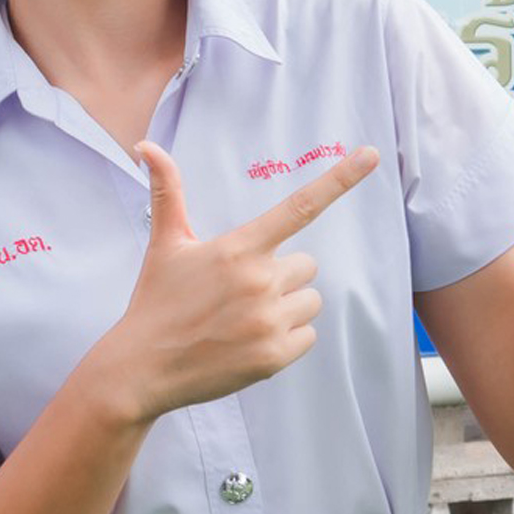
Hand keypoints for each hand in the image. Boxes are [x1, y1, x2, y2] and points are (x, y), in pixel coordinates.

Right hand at [98, 140, 379, 422]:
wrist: (142, 368)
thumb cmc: (156, 300)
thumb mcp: (165, 243)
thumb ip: (168, 192)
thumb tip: (146, 145)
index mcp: (238, 249)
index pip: (299, 207)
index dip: (340, 179)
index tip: (371, 155)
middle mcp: (259, 281)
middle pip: (307, 264)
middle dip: (282, 275)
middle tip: (241, 291)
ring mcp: (268, 321)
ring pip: (311, 300)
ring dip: (287, 307)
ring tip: (244, 317)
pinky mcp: (274, 356)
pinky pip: (308, 336)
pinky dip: (287, 339)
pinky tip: (249, 341)